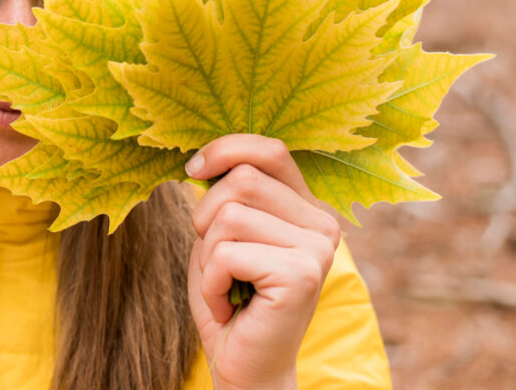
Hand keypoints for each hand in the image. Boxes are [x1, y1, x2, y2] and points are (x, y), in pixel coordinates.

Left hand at [185, 134, 340, 389]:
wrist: (246, 367)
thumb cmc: (230, 299)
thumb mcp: (222, 235)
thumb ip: (225, 196)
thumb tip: (202, 160)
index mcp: (306, 207)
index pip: (270, 149)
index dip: (224, 149)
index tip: (192, 171)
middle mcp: (322, 223)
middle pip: (241, 179)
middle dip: (205, 219)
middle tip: (217, 261)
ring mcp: (317, 248)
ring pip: (229, 216)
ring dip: (208, 256)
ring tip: (225, 285)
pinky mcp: (301, 275)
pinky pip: (226, 253)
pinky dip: (211, 281)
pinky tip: (230, 304)